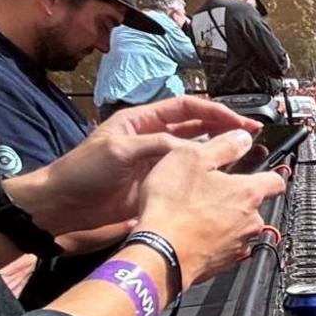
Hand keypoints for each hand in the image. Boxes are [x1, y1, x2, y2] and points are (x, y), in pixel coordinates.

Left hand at [14, 97, 259, 235]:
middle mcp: (153, 139)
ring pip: (196, 153)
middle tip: (252, 135)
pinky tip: (223, 181)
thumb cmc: (83, 171)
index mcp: (143, 121)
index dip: (214, 111)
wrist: (63, 207)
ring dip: (219, 152)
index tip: (239, 121)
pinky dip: (207, 177)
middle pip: (196, 127)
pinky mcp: (157, 187)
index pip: (186, 108)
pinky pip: (188, 178)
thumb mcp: (119, 150)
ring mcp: (156, 164)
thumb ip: (158, 145)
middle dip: (224, 128)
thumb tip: (193, 148)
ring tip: (246, 156)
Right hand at [132, 131, 285, 286]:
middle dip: (236, 197)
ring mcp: (238, 245)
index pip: (277, 181)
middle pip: (254, 205)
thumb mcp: (193, 159)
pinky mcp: (222, 264)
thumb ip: (224, 146)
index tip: (261, 171)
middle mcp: (251, 221)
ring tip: (195, 212)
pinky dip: (211, 239)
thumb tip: (243, 138)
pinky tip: (190, 232)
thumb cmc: (173, 207)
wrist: (159, 254)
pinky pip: (223, 247)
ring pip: (238, 227)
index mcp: (248, 193)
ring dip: (223, 219)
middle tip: (209, 190)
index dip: (269, 173)